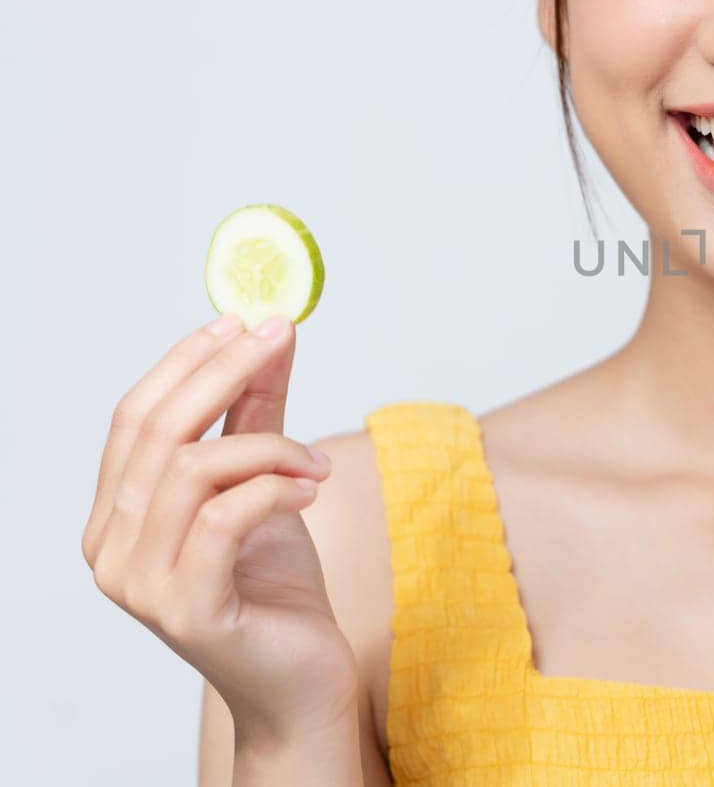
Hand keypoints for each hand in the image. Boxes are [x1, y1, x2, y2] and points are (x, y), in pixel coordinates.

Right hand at [82, 313, 358, 742]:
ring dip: (266, 446)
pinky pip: (223, 520)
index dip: (187, 360)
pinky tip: (311, 488)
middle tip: (281, 336)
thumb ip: (258, 414)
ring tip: (317, 460)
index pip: (135, 417)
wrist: (299, 681)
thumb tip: (270, 334)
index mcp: (117, 515)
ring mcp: (140, 585)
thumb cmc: (276, 589)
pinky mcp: (186, 611)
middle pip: (157, 432)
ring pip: (189, 471)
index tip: (244, 317)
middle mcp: (110, 550)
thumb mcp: (266, 484)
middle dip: (224, 372)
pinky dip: (273, 488)